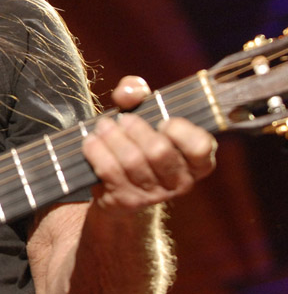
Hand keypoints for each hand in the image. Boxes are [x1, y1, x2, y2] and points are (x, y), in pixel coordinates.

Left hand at [82, 76, 216, 214]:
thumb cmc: (137, 141)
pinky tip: (92, 141)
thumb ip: (137, 92)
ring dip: (112, 137)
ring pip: (131, 161)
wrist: (118, 186)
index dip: (180, 131)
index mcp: (196, 160)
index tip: (163, 121)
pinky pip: (109, 171)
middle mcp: (180, 182)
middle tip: (123, 119)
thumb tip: (129, 93)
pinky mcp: (127, 200)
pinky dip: (97, 151)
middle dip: (135, 129)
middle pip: (159, 152)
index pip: (200, 147)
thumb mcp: (142, 111)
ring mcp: (154, 195)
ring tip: (103, 126)